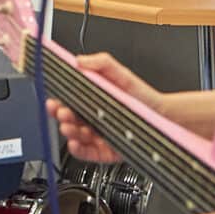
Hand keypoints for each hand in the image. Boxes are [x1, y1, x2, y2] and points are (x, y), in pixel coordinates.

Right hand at [45, 52, 162, 163]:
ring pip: (77, 136)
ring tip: (68, 126)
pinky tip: (74, 144)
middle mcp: (92, 119)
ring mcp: (98, 135)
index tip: (52, 100)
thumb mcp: (121, 74)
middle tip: (60, 112)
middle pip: (69, 120)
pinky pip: (88, 153)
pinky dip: (79, 150)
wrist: (162, 115)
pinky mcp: (106, 151)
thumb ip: (102, 63)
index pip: (68, 103)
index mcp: (91, 102)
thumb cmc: (140, 96)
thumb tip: (79, 60)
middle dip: (61, 116)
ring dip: (69, 132)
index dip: (58, 103)